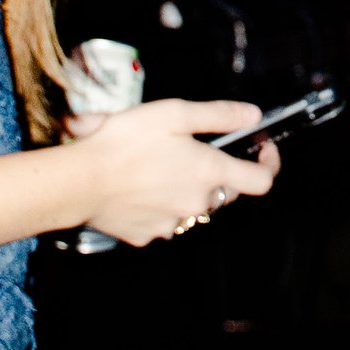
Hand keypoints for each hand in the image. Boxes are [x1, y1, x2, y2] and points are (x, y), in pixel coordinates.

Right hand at [73, 98, 279, 246]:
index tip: (262, 149)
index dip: (269, 164)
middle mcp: (198, 203)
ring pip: (194, 208)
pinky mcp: (148, 235)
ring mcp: (173, 224)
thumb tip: (253, 115)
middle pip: (226, 194)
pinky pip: (164, 221)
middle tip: (194, 151)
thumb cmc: (125, 142)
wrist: (79, 181)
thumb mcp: (174, 114)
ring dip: (187, 190)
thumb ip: (219, 115)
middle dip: (220, 174)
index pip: (262, 181)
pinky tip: (139, 188)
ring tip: (158, 168)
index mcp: (210, 172)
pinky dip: (159, 206)